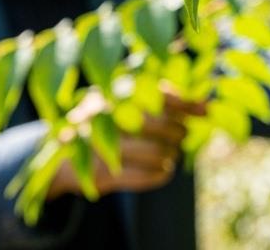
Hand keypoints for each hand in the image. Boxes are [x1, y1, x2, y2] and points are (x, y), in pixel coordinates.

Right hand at [46, 87, 206, 199]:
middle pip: (160, 125)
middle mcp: (104, 116)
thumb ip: (165, 99)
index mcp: (111, 93)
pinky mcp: (101, 174)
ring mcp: (100, 146)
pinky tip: (165, 170)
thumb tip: (208, 107)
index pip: (157, 94)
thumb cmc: (107, 122)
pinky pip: (145, 176)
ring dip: (171, 155)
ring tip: (172, 153)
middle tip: (181, 136)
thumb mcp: (127, 102)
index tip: (207, 111)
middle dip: (178, 133)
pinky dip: (162, 174)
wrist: (61, 155)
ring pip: (156, 153)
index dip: (186, 104)